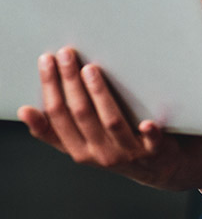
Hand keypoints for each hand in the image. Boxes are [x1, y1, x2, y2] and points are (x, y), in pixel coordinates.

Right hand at [17, 48, 186, 188]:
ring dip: (100, 95)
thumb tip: (25, 111)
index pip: (57, 116)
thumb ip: (53, 131)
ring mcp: (127, 152)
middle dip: (71, 82)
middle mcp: (99, 153)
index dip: (50, 87)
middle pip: (81, 114)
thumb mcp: (80, 144)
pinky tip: (146, 122)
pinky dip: (149, 133)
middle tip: (66, 54)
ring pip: (111, 122)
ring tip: (91, 69)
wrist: (155, 168)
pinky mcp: (154, 151)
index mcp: (78, 150)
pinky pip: (151, 142)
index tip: (46, 60)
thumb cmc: (112, 148)